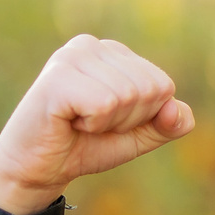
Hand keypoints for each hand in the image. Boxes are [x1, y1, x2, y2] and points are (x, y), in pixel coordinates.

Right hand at [0, 35, 195, 214]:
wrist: (37, 170)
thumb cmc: (85, 145)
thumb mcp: (138, 136)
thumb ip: (169, 123)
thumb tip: (176, 110)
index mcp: (113, 52)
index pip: (163, 85)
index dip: (142, 116)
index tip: (107, 121)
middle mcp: (91, 45)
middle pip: (149, 89)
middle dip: (127, 121)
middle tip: (91, 124)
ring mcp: (72, 56)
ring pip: (128, 96)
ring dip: (107, 123)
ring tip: (78, 121)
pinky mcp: (57, 77)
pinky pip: (105, 104)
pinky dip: (92, 124)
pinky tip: (67, 121)